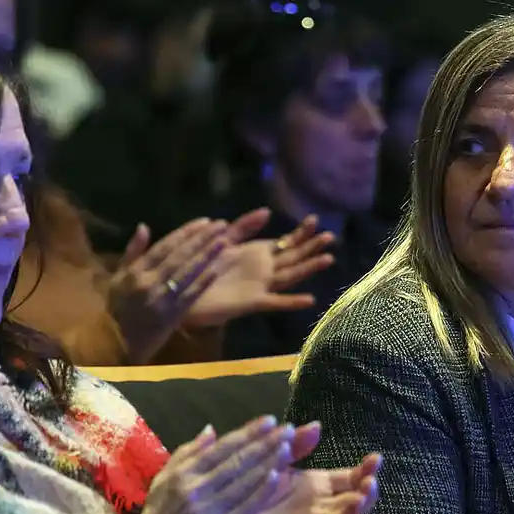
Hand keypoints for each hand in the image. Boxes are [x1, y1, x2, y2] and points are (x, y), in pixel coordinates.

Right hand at [108, 218, 228, 361]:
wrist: (114, 344)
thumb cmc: (117, 308)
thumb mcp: (117, 278)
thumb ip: (132, 252)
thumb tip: (144, 226)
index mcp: (136, 271)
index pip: (164, 247)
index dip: (185, 233)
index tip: (204, 221)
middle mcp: (149, 282)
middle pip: (179, 256)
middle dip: (201, 239)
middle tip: (221, 225)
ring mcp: (162, 299)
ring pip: (187, 273)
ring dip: (207, 256)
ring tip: (225, 241)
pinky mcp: (172, 316)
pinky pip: (190, 296)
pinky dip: (203, 282)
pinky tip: (218, 269)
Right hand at [122, 416, 296, 513]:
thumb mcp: (162, 481)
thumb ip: (186, 454)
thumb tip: (210, 430)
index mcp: (184, 474)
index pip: (222, 448)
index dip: (248, 433)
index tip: (270, 420)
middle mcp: (197, 488)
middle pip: (237, 461)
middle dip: (266, 443)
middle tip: (289, 428)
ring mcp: (209, 510)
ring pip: (244, 481)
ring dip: (269, 461)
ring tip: (289, 446)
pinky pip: (244, 508)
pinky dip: (262, 491)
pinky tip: (278, 476)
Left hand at [184, 215, 336, 327]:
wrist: (182, 291)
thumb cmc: (202, 266)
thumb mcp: (224, 239)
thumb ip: (244, 226)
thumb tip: (267, 212)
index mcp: (258, 254)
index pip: (286, 242)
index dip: (301, 232)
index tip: (316, 219)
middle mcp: (264, 270)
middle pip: (294, 257)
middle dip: (311, 247)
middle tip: (331, 237)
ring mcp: (261, 286)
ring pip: (290, 275)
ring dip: (309, 268)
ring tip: (328, 259)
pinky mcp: (252, 302)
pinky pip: (275, 302)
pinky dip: (292, 301)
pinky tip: (309, 299)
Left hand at [218, 422, 381, 513]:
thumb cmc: (255, 490)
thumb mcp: (276, 462)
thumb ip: (296, 446)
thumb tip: (317, 425)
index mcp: (319, 486)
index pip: (352, 478)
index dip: (367, 470)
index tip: (376, 458)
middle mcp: (321, 508)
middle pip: (354, 501)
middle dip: (367, 492)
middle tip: (370, 482)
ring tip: (358, 501)